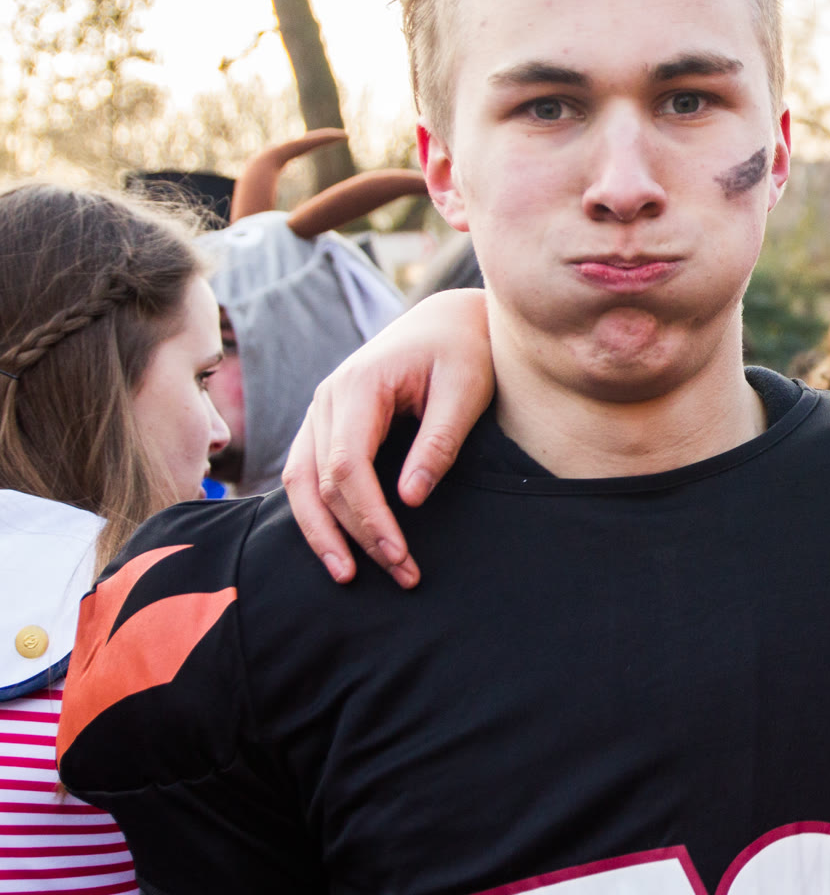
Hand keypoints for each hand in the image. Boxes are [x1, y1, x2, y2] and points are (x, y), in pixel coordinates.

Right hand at [281, 289, 494, 587]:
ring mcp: (321, 412)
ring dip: (321, 532)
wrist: (447, 319)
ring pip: (299, 482)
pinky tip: (338, 544)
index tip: (399, 555)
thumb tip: (410, 500)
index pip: (347, 466)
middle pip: (318, 482)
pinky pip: (307, 473)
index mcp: (358, 386)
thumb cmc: (462, 350)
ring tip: (347, 575)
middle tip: (397, 574)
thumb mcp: (465, 389)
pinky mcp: (328, 424)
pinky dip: (318, 511)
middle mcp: (327, 399)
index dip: (368, 517)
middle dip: (352, 535)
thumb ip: (438, 442)